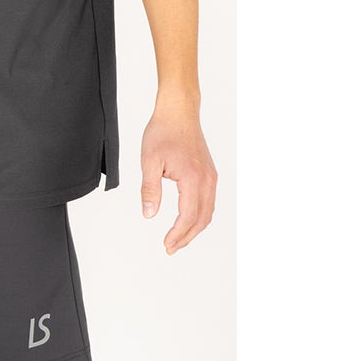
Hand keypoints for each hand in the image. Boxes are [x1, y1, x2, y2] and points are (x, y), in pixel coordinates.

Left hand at [140, 106, 217, 254]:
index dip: (177, 234)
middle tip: (171, 247)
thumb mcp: (149, 161)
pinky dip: (199, 215)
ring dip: (194, 228)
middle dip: (186, 237)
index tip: (166, 244)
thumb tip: (149, 214)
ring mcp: (211, 177)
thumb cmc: (163, 132)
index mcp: (193, 179)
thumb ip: (150, 190)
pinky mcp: (210, 173)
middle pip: (201, 219)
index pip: (188, 216)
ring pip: (208, 212)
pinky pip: (208, 201)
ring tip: (178, 238)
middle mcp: (207, 180)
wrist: (178, 112)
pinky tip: (187, 219)